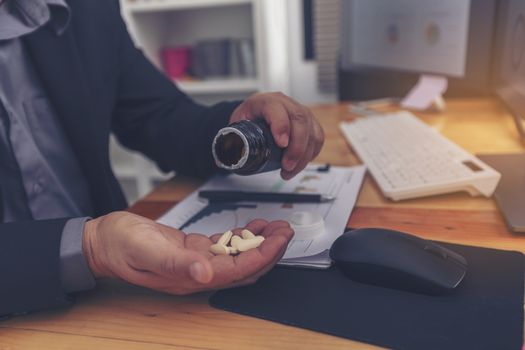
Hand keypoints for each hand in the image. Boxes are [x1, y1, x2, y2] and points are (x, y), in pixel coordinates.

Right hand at [82, 211, 293, 293]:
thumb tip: (206, 275)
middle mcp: (198, 274)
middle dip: (270, 250)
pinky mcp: (193, 251)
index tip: (281, 239)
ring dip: (260, 244)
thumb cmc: (120, 245)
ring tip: (276, 226)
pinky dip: (242, 237)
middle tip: (286, 230)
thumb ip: (176, 264)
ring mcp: (197, 263)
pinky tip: (252, 227)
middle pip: (245, 267)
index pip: (238, 271)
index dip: (264, 256)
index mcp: (190, 277)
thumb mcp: (146, 250)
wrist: (104, 241)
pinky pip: (225, 247)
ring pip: (239, 257)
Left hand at [229, 92, 324, 179]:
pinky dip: (311, 154)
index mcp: (265, 101)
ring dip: (304, 156)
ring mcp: (301, 112)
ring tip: (289, 171)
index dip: (281, 126)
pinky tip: (300, 164)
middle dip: (296, 147)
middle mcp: (286, 104)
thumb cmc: (248, 118)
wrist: (257, 113)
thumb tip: (225, 158)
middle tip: (286, 166)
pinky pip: (317, 138)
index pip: (276, 109)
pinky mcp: (310, 123)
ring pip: (311, 131)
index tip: (281, 144)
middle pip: (300, 120)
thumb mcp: (236, 126)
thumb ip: (231, 140)